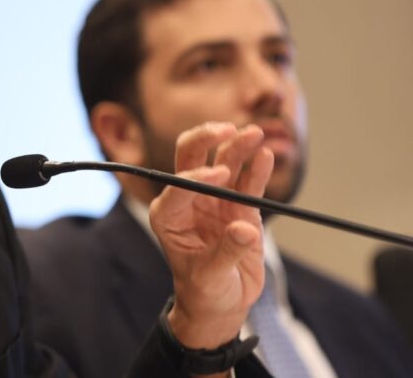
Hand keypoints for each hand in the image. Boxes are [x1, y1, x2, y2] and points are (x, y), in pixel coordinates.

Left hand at [149, 122, 273, 350]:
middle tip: (226, 129)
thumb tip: (244, 230)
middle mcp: (189, 201)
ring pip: (223, 164)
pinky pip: (248, 183)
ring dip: (236, 146)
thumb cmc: (204, 291)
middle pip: (191, 158)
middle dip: (205, 140)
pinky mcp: (239, 208)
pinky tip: (265, 154)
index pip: (179, 186)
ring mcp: (214, 201)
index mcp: (168, 215)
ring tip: (253, 133)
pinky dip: (257, 168)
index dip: (198, 177)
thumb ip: (227, 252)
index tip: (221, 175)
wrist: (220, 304)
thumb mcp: (210, 277)